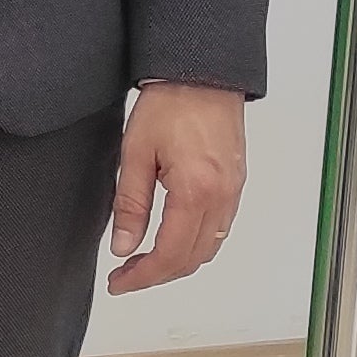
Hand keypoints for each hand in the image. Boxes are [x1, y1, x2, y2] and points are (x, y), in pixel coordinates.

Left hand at [105, 83, 245, 293]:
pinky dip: (195, 244)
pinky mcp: (236, 183)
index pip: (169, 254)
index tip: (119, 283)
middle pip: (192, 258)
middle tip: (126, 276)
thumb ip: (130, 205)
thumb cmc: (170, 103)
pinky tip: (172, 239)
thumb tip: (123, 245)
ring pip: (208, 247)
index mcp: (195, 191)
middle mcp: (222, 196)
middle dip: (157, 275)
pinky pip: (219, 228)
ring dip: (177, 262)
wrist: (202, 73)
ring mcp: (233, 191)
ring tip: (144, 261)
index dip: (142, 276)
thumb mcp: (135, 154)